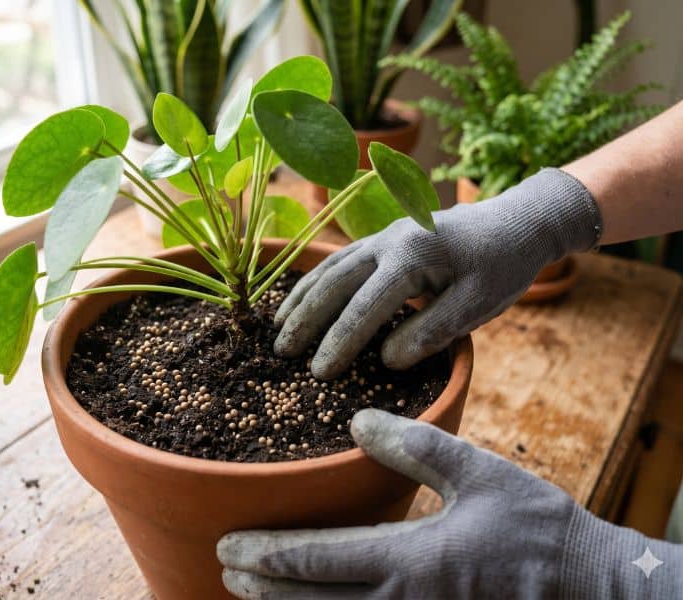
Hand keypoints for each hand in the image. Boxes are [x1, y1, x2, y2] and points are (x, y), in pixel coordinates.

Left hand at [218, 409, 682, 598]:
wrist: (589, 589)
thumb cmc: (534, 527)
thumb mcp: (478, 472)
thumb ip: (415, 445)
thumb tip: (358, 420)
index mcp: (409, 560)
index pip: (317, 561)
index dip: (267, 554)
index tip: (229, 544)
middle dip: (261, 588)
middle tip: (223, 568)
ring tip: (249, 595)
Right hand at [275, 168, 601, 378]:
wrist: (516, 221)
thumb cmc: (502, 264)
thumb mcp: (479, 303)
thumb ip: (433, 330)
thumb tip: (386, 360)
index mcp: (413, 255)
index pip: (366, 306)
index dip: (340, 342)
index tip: (318, 373)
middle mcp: (389, 239)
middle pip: (335, 283)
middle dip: (306, 319)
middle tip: (281, 352)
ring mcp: (383, 235)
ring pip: (331, 267)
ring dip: (302, 298)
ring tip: (277, 328)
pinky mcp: (385, 238)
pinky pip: (341, 260)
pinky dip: (316, 281)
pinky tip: (303, 298)